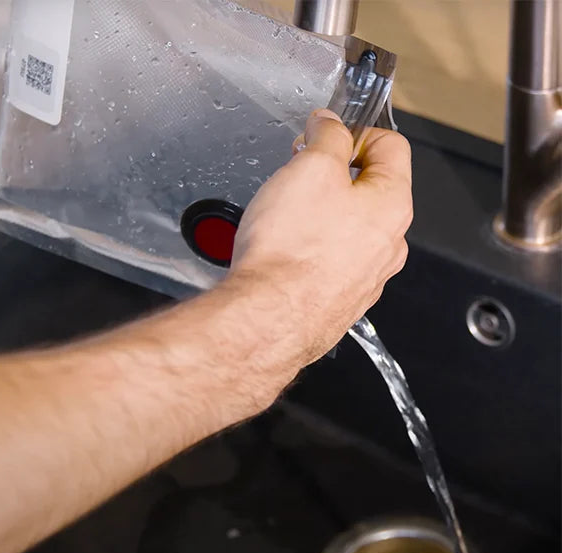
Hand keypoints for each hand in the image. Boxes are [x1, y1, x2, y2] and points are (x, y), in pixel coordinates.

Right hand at [230, 108, 412, 362]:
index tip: (326, 135)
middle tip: (300, 173)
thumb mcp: (311, 168)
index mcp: (392, 205)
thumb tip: (331, 126)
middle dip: (335, 173)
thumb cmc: (291, 251)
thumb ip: (328, 137)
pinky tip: (289, 250)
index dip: (356, 131)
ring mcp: (367, 276)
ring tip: (289, 215)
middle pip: (371, 189)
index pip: (392, 146)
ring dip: (325, 211)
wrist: (269, 319)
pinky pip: (334, 260)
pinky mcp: (342, 299)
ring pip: (351, 227)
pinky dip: (315, 247)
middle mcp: (388, 244)